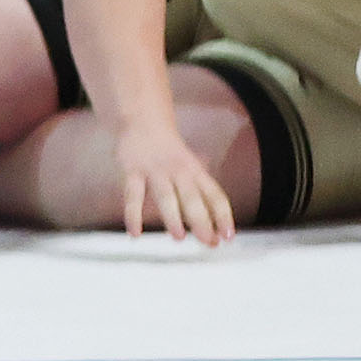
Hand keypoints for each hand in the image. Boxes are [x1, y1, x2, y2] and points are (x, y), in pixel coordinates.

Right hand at [115, 116, 234, 244]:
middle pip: (193, 198)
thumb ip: (201, 195)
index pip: (215, 195)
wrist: (144, 119)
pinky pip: (133, 196)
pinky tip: (136, 233)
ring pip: (166, 196)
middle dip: (202, 221)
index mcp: (196, 172)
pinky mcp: (132, 171)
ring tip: (179, 237)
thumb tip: (214, 228)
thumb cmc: (170, 151)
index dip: (223, 216)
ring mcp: (155, 171)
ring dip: (173, 217)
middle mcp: (178, 172)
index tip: (228, 236)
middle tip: (208, 242)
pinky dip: (133, 215)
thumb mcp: (191, 167)